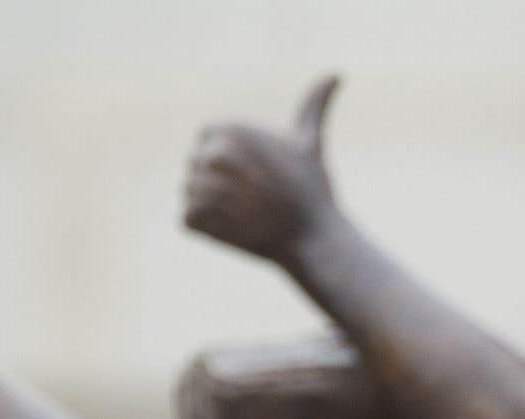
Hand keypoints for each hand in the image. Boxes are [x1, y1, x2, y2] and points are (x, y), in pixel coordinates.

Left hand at [183, 75, 340, 263]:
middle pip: (196, 167)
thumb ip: (312, 107)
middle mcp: (211, 152)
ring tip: (246, 217)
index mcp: (231, 129)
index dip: (228, 163)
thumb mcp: (311, 145)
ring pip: (191, 194)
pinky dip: (208, 229)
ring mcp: (201, 185)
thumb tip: (336, 73)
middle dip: (220, 186)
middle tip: (255, 203)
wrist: (314, 240)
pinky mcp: (195, 217)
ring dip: (214, 209)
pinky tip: (235, 230)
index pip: (207, 140)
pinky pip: (188, 219)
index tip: (254, 178)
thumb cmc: (313, 194)